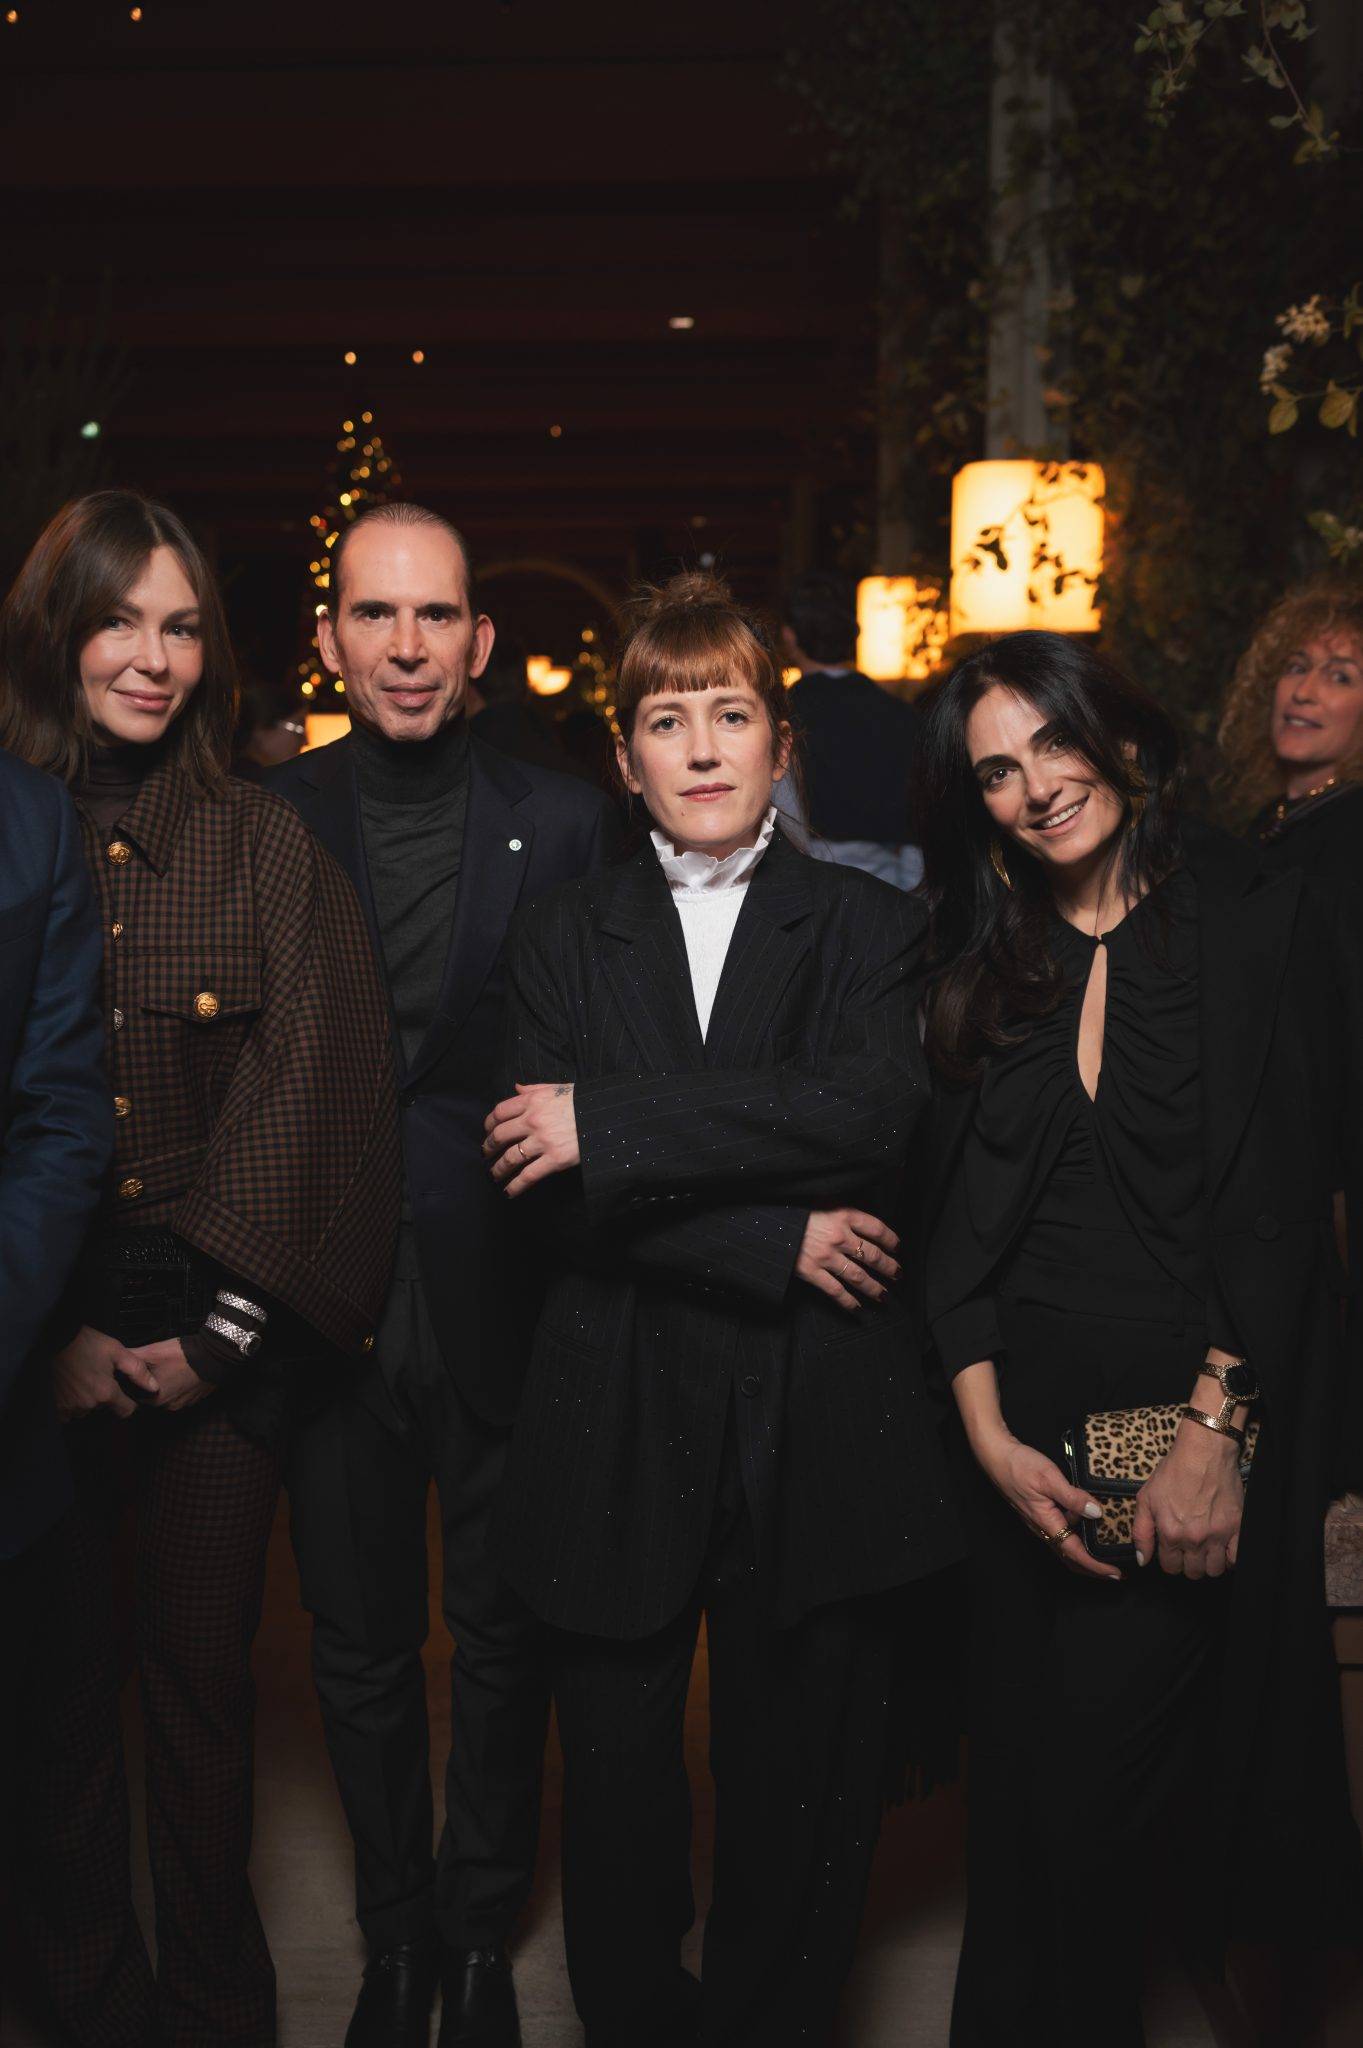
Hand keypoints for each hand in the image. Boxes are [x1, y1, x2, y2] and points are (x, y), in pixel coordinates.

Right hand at [52, 1325, 160, 1422]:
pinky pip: (69, 1413)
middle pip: (104, 1409)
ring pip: (86, 1410)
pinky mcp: (57, 1406)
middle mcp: (88, 1404)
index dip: (129, 1402)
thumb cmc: (86, 1343)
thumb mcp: (117, 1351)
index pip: (126, 1411)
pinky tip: (72, 1388)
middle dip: (105, 1397)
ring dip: (88, 1400)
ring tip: (84, 1380)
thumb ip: (138, 1371)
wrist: (55, 1340)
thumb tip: (154, 1387)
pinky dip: (72, 1404)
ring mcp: (71, 1407)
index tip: (124, 1393)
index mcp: (105, 1393)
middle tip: (100, 1377)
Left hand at [133, 1338, 213, 1413]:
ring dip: (162, 1387)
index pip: (133, 1396)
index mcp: (153, 1399)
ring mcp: (183, 1404)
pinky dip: (175, 1388)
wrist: (214, 1356)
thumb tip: (115, 1357)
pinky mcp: (194, 1399)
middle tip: (147, 1370)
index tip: (129, 1374)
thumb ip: (131, 1357)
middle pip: (149, 1398)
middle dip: (145, 1386)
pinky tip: (177, 1374)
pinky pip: (179, 1396)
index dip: (130, 1385)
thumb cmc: (180, 1355)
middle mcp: (167, 1407)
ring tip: (164, 1371)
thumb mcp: (151, 1352)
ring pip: (164, 1397)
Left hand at [483, 1082, 579, 1196]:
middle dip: (488, 1147)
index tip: (488, 1131)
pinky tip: (509, 1192)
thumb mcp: (559, 1088)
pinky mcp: (555, 1160)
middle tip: (486, 1154)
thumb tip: (516, 1088)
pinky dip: (515, 1186)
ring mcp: (543, 1141)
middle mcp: (533, 1120)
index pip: (499, 1112)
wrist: (608, 1115)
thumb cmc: (585, 1101)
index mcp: (533, 1101)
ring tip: (494, 1175)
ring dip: (498, 1169)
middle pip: (499, 1135)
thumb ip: (535, 1088)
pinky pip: (527, 1175)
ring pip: (510, 1158)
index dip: (489, 1124)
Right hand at [796, 1208, 900, 1311]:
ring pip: (858, 1276)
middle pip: (872, 1255)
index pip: (876, 1228)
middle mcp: (839, 1237)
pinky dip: (848, 1302)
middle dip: (889, 1267)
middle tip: (898, 1274)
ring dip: (874, 1287)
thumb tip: (855, 1215)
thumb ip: (839, 1207)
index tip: (896, 1246)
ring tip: (884, 1295)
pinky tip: (857, 1308)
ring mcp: (826, 1256)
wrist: (764, 1221)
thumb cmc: (791, 1207)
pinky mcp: (811, 1272)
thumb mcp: (820, 1198)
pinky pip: (835, 1290)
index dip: (890, 1239)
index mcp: (843, 1214)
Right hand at [971, 1425, 1119, 1582]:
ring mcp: (1041, 1520)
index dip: (1096, 1566)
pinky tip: (1089, 1519)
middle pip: (1070, 1557)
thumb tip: (1096, 1512)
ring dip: (1086, 1550)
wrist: (996, 1456)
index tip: (1115, 1573)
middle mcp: (1043, 1527)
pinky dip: (1078, 1532)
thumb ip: (1073, 1497)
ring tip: (1108, 1544)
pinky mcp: (1040, 1512)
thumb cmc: (1018, 1466)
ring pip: (1066, 1543)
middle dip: (1092, 1568)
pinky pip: (1062, 1529)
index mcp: (1046, 1523)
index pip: (1075, 1553)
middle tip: (1115, 1571)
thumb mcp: (1049, 1478)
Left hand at [1131, 1424, 1243, 1577]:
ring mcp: (1218, 1535)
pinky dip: (1230, 1558)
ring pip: (1215, 1570)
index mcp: (1171, 1533)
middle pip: (1193, 1572)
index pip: (1170, 1567)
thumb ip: (1141, 1532)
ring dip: (1209, 1563)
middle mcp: (1194, 1538)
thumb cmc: (1174, 1471)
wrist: (1204, 1451)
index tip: (1172, 1551)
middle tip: (1188, 1549)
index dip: (1169, 1560)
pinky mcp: (1238, 1528)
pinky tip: (1223, 1548)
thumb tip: (1142, 1560)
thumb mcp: (1146, 1498)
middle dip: (1188, 1563)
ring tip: (1205, 1549)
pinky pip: (1237, 1559)